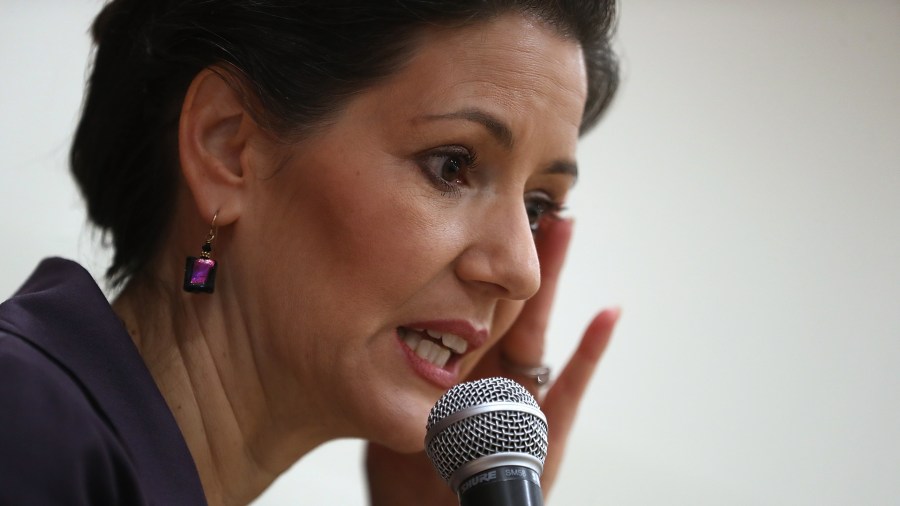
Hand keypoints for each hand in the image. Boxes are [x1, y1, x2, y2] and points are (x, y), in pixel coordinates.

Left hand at [365, 218, 619, 504]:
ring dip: (552, 275)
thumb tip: (348, 306)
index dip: (473, 256)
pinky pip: (569, 387)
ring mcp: (523, 398)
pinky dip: (590, 352)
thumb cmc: (407, 472)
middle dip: (519, 249)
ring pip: (539, 325)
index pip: (468, 298)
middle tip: (525, 194)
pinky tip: (606, 314)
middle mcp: (494, 372)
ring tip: (564, 224)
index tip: (474, 208)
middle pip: (509, 299)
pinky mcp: (546, 432)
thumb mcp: (391, 406)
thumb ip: (387, 363)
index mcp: (459, 363)